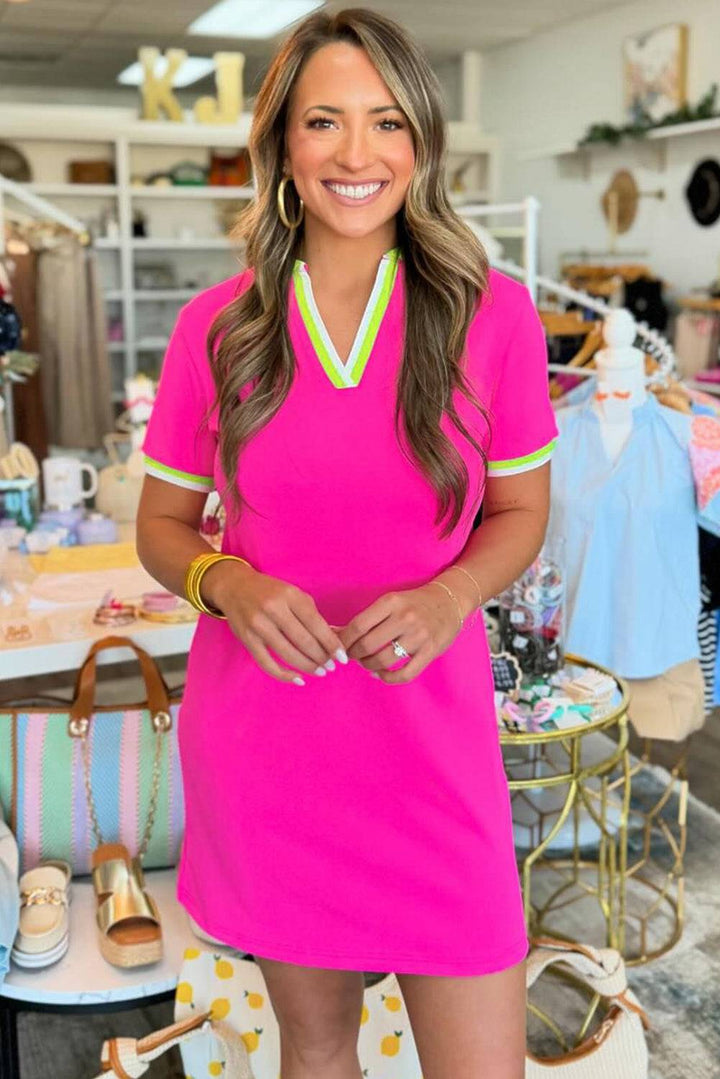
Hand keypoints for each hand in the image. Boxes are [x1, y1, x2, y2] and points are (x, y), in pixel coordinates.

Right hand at [202, 561, 347, 684]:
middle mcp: (273, 609)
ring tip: (320, 671)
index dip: (331, 644)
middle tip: (332, 666)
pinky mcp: (247, 639)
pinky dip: (284, 675)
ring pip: (287, 654)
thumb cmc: (271, 592)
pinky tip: (298, 679)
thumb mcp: (293, 593)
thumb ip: (311, 614)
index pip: (316, 624)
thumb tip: (332, 640)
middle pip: (303, 641)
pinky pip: (267, 663)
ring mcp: (258, 625)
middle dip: (321, 657)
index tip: (342, 658)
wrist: (235, 587)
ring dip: (307, 667)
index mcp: (289, 595)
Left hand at [335, 583, 463, 684]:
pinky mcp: (430, 651)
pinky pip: (405, 674)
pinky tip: (381, 674)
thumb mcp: (390, 602)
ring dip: (368, 666)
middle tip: (352, 656)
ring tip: (366, 663)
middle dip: (354, 655)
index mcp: (391, 602)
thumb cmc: (413, 603)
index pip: (358, 626)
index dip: (343, 641)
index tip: (338, 647)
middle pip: (367, 645)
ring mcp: (418, 636)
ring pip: (383, 661)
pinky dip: (388, 678)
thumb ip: (366, 618)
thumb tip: (333, 632)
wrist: (448, 601)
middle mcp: (404, 617)